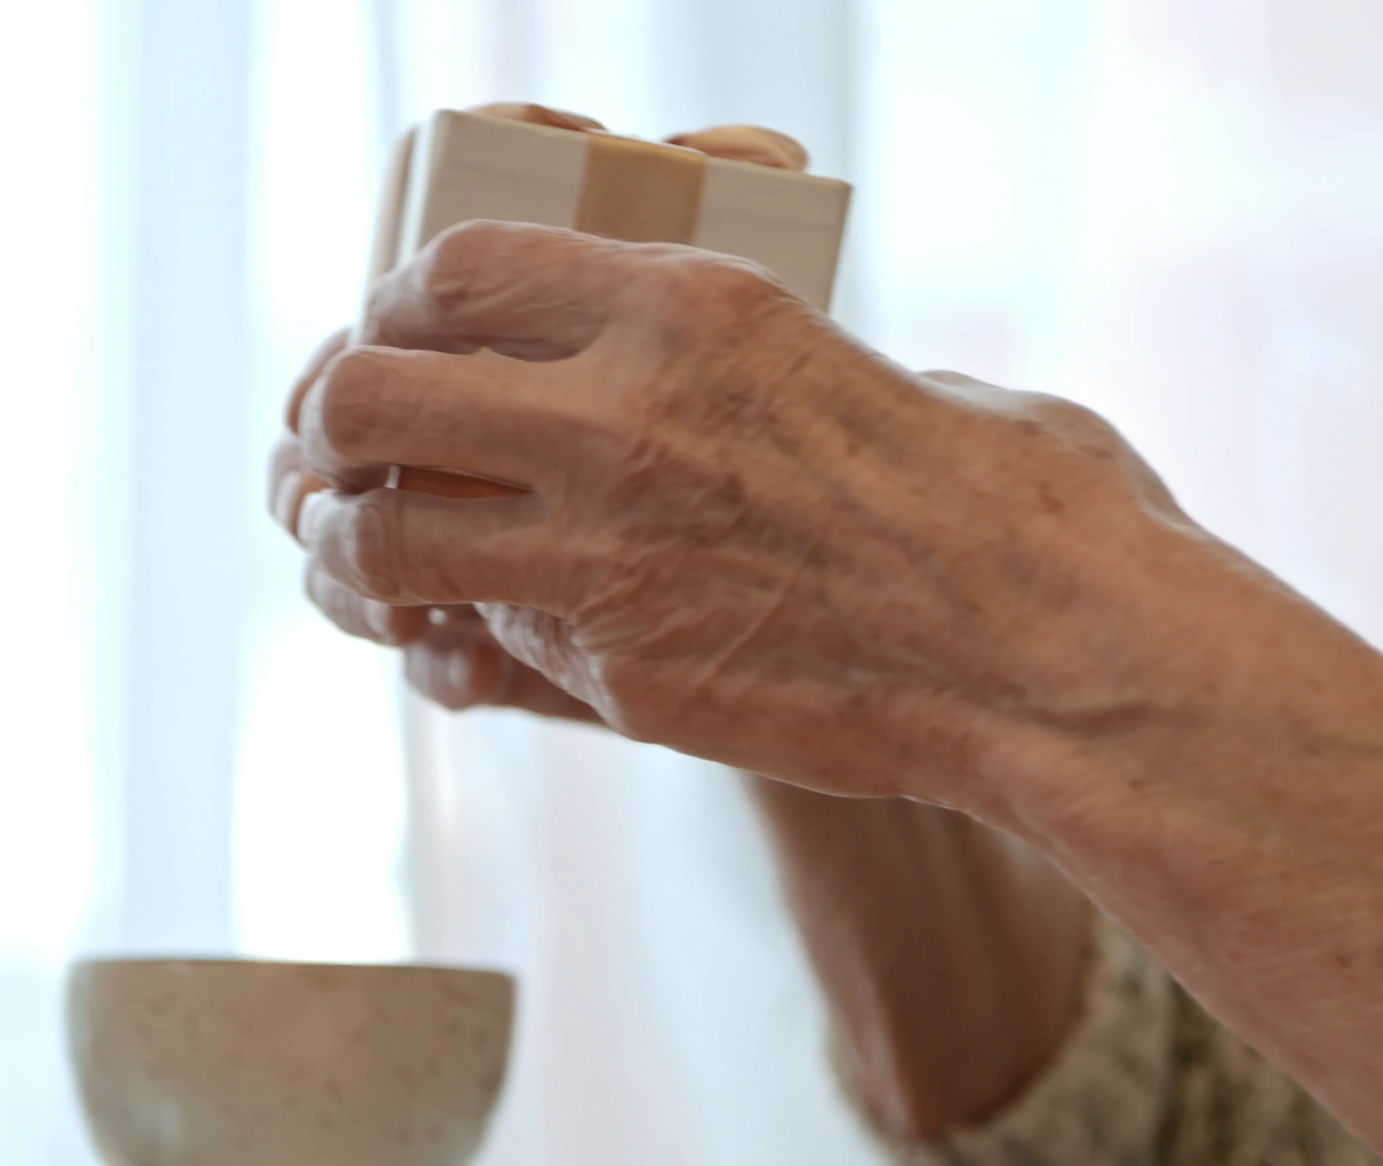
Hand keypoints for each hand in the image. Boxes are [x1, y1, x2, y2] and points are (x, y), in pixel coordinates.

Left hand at [285, 216, 1200, 806]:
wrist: (1050, 653)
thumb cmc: (1002, 502)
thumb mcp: (869, 366)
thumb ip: (751, 365)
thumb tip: (702, 381)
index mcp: (689, 309)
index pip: (448, 271)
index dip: (393, 307)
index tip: (397, 337)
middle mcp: (621, 419)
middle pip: (367, 395)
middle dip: (332, 422)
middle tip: (342, 451)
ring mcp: (609, 559)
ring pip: (381, 540)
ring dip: (355, 546)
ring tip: (369, 554)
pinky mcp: (622, 678)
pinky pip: (485, 640)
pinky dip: (466, 634)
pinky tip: (485, 632)